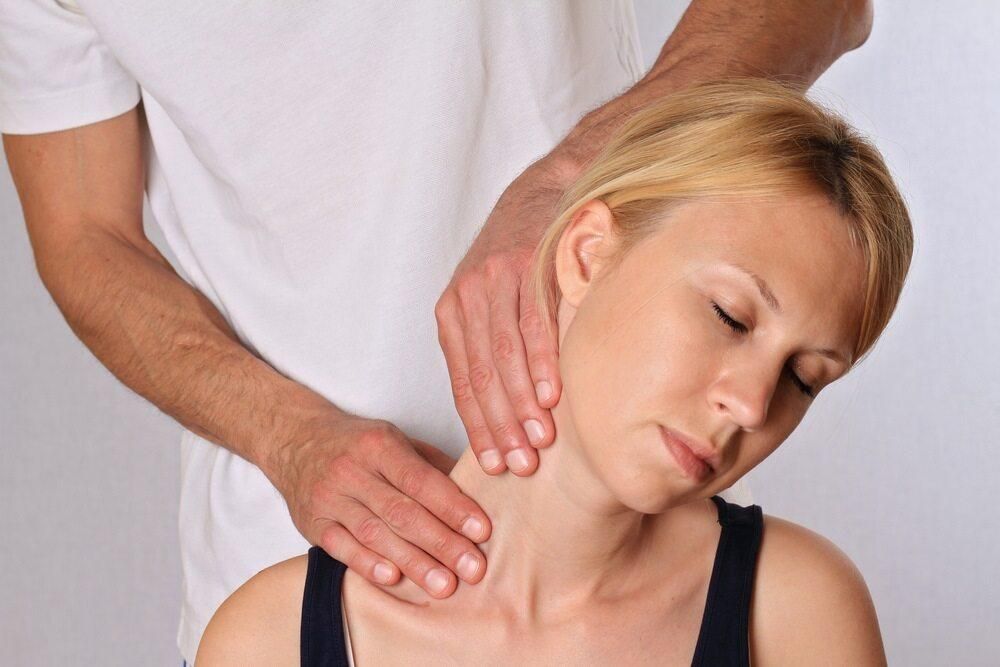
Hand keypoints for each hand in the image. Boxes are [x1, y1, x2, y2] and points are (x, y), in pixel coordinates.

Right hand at [270, 415, 491, 597]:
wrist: (294, 438)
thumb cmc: (356, 442)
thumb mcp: (395, 439)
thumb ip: (432, 465)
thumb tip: (477, 489)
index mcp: (379, 445)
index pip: (421, 480)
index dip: (453, 507)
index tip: (481, 530)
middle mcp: (352, 471)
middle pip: (402, 512)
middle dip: (442, 543)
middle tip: (473, 569)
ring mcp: (329, 498)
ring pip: (375, 534)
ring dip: (413, 562)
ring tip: (444, 585)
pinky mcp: (312, 523)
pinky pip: (341, 547)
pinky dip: (368, 564)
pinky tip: (394, 579)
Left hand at [435, 156, 575, 475]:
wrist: (544, 193)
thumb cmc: (520, 258)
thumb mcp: (489, 300)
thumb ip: (486, 347)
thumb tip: (500, 412)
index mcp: (451, 313)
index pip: (462, 381)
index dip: (477, 426)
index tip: (491, 465)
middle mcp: (467, 296)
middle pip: (482, 375)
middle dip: (499, 426)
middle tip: (517, 466)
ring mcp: (497, 278)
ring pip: (504, 355)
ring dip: (521, 404)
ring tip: (537, 442)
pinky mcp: (529, 263)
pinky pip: (534, 323)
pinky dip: (541, 364)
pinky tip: (550, 396)